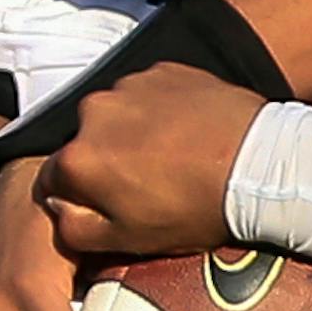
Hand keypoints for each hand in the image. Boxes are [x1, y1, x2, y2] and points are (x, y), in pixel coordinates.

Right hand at [39, 66, 263, 255]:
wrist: (258, 164)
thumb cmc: (195, 207)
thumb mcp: (128, 240)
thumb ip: (76, 227)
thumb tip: (59, 208)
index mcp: (77, 159)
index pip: (53, 180)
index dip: (79, 197)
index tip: (107, 204)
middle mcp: (93, 113)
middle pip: (84, 142)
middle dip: (105, 161)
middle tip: (145, 183)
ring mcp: (129, 86)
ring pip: (116, 115)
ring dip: (131, 133)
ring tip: (171, 157)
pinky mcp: (162, 70)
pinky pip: (147, 93)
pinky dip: (159, 110)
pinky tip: (185, 133)